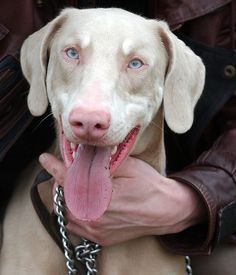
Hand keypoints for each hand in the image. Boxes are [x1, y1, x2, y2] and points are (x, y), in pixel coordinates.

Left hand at [39, 153, 205, 245]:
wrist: (166, 211)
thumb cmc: (150, 186)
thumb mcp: (128, 166)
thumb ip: (102, 161)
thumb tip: (84, 153)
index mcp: (103, 196)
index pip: (71, 179)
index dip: (55, 167)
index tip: (45, 159)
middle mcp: (96, 217)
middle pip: (65, 197)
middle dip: (62, 181)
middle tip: (67, 170)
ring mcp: (97, 231)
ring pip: (67, 213)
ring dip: (67, 197)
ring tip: (75, 185)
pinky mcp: (101, 238)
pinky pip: (76, 226)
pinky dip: (73, 212)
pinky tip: (82, 202)